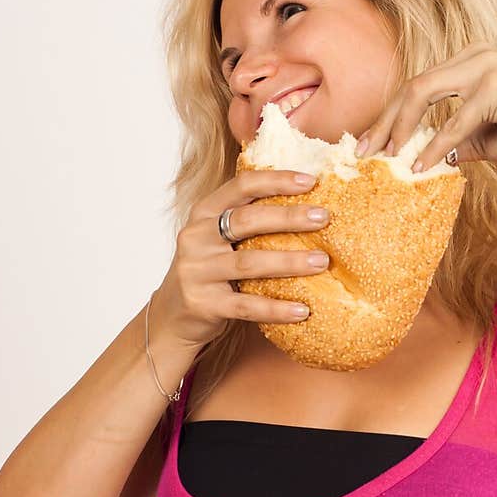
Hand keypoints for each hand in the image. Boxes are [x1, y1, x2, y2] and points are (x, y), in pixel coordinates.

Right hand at [153, 168, 332, 347]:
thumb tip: (309, 206)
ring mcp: (197, 271)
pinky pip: (247, 306)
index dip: (276, 180)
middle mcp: (196, 238)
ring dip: (290, 261)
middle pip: (247, 220)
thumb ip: (248, 221)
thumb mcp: (219, 239)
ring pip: (249, 263)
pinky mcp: (203, 304)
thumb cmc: (209, 272)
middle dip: (289, 216)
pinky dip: (276, 308)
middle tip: (323, 217)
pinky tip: (302, 310)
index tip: (311, 181)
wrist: (172, 316)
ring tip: (322, 262)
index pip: (241, 186)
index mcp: (204, 213)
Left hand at [354, 43, 496, 169]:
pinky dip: (435, 146)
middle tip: (365, 152)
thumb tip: (419, 159)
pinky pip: (453, 121)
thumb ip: (452, 142)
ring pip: (422, 93)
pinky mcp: (494, 85)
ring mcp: (483, 64)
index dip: (390, 116)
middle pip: (412, 86)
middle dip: (385, 121)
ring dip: (401, 129)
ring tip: (388, 158)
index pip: (417, 86)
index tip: (370, 145)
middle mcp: (473, 54)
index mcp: (469, 60)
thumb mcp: (481, 139)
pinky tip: (420, 166)